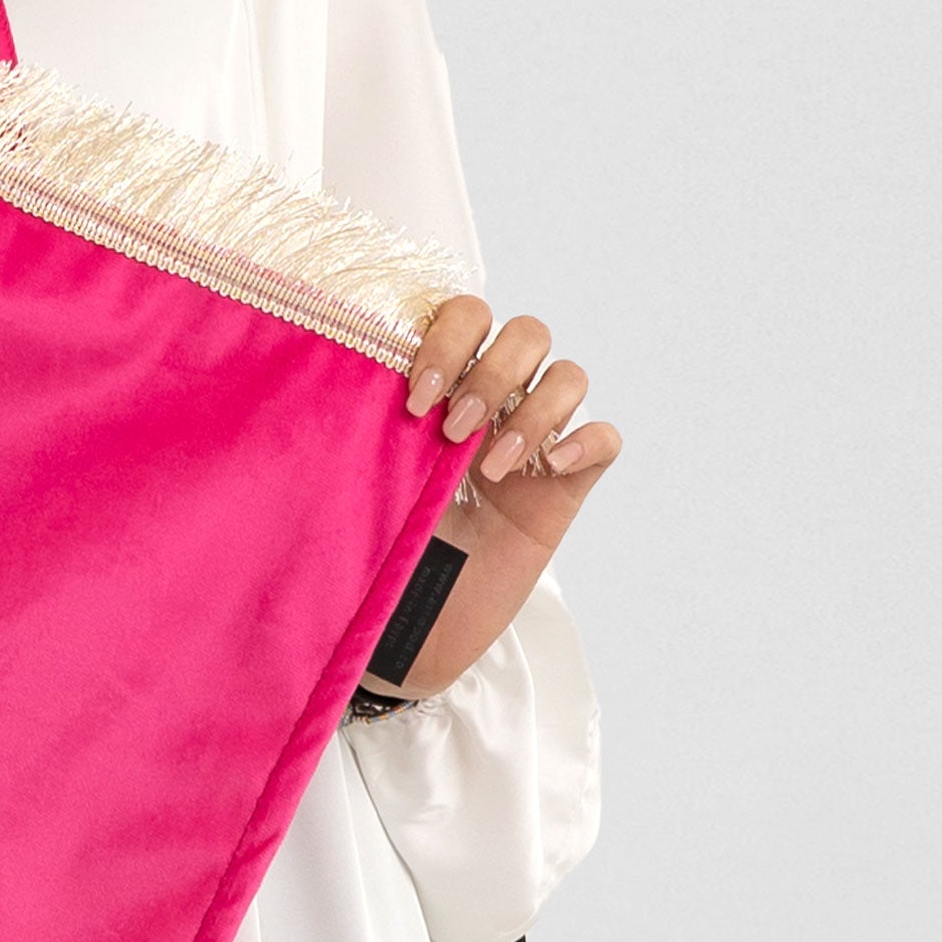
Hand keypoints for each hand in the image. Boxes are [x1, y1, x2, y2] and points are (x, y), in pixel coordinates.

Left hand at [376, 297, 623, 700]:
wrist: (410, 626)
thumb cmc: (383, 549)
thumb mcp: (365, 482)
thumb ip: (368, 430)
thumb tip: (335, 387)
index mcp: (444, 386)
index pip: (467, 314)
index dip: (449, 340)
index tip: (416, 400)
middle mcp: (495, 404)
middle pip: (527, 333)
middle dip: (492, 372)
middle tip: (455, 432)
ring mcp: (534, 443)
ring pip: (569, 375)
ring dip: (535, 409)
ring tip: (493, 466)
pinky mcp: (565, 488)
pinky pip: (605, 439)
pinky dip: (585, 441)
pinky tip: (549, 468)